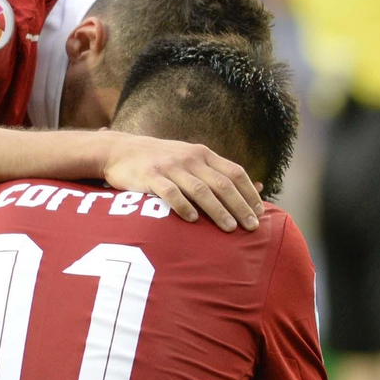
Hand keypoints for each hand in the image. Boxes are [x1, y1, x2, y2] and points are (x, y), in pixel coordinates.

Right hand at [102, 131, 261, 230]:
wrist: (120, 150)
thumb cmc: (161, 160)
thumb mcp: (190, 157)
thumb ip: (217, 171)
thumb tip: (256, 186)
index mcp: (203, 154)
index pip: (235, 172)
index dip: (249, 193)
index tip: (260, 213)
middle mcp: (190, 158)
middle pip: (222, 184)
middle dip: (239, 206)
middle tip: (251, 227)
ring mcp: (170, 167)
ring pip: (200, 190)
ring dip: (218, 210)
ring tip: (229, 228)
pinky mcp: (150, 176)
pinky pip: (170, 193)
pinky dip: (183, 207)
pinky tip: (193, 220)